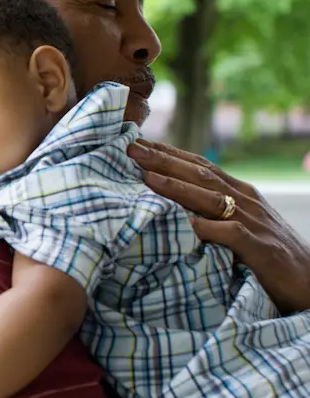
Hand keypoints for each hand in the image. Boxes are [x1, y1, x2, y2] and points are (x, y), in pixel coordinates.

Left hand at [127, 139, 309, 313]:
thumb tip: (166, 204)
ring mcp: (253, 221)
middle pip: (199, 173)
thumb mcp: (237, 226)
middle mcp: (245, 200)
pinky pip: (230, 233)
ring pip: (210, 197)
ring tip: (146, 177)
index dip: (168, 152)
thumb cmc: (265, 255)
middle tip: (131, 149)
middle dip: (164, 160)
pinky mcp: (259, 247)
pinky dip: (206, 227)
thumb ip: (209, 212)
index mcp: (239, 192)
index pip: (199, 165)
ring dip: (176, 186)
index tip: (136, 142)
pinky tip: (183, 224)